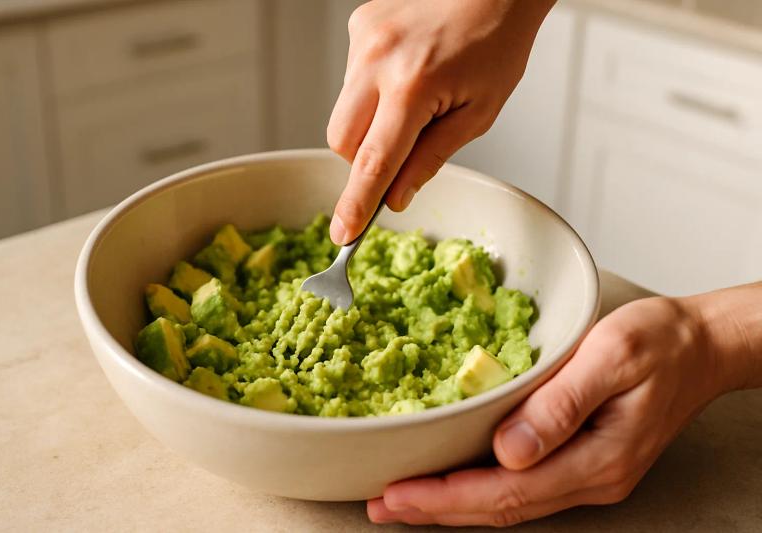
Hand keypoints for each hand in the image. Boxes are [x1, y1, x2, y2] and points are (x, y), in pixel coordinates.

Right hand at [327, 0, 553, 243]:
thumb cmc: (496, 47)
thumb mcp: (477, 115)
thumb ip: (430, 159)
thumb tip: (395, 198)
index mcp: (414, 87)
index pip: (374, 162)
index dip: (357, 204)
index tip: (343, 234)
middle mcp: (378, 61)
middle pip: (341, 141)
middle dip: (363, 160)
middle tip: (401, 148)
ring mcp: (363, 41)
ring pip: (343, 112)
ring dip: (370, 123)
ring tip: (413, 97)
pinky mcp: (359, 28)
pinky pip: (352, 81)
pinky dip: (372, 92)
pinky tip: (405, 73)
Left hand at [368, 295, 742, 526]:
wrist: (701, 346)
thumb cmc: (660, 343)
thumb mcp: (612, 356)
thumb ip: (562, 404)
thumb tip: (511, 451)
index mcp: (597, 458)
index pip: (508, 492)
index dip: (447, 498)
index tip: (399, 494)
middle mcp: (590, 478)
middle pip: (501, 508)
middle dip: (436, 510)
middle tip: (381, 504)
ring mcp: (587, 474)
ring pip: (509, 504)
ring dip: (452, 504)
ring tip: (404, 499)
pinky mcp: (581, 461)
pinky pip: (522, 488)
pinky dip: (478, 489)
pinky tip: (453, 481)